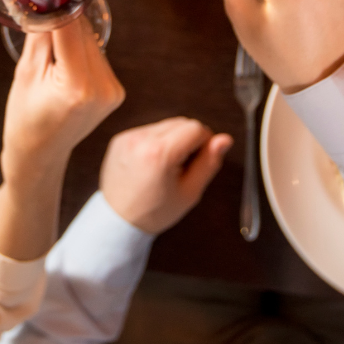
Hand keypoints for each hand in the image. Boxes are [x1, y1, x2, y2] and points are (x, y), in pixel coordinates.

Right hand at [1, 18, 124, 179]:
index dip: (58, 5)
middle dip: (64, 21)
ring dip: (74, 37)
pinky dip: (82, 53)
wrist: (40, 155)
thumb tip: (47, 0)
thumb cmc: (25, 119)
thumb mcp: (26, 74)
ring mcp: (112, 91)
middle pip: (84, 33)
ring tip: (51, 56)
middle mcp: (101, 87)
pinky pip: (98, 57)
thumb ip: (41, 36)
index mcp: (76, 85)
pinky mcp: (116, 91)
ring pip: (93, 42)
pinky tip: (65, 68)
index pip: (70, 28)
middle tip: (41, 19)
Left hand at [100, 117, 231, 233]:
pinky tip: (152, 164)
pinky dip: (156, 142)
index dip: (205, 142)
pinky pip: (148, 131)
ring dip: (173, 139)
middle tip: (183, 167)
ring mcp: (128, 137)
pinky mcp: (119, 139)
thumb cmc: (155, 211)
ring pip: (165, 125)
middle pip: (181, 122)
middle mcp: (141, 140)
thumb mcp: (190, 192)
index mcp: (159, 153)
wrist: (118, 221)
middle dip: (189, 140)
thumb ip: (209, 162)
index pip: (196, 128)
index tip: (199, 161)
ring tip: (166, 166)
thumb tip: (225, 139)